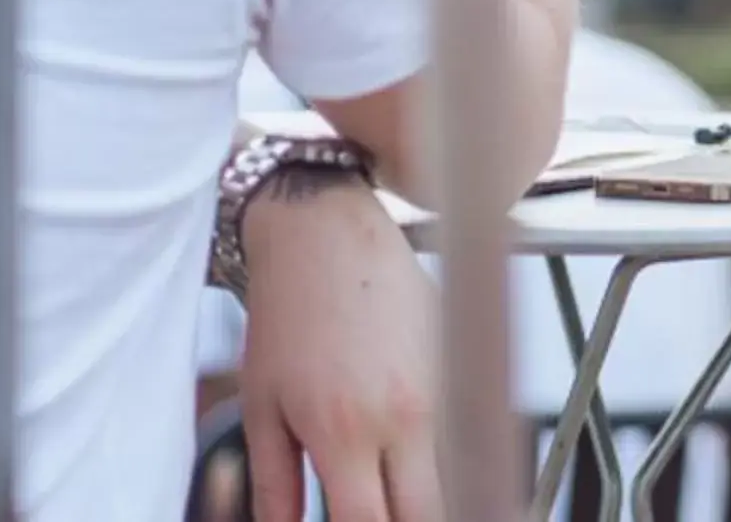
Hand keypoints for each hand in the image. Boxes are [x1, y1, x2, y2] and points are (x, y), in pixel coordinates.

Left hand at [237, 176, 440, 521]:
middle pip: (430, 514)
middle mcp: (404, 417)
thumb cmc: (288, 316)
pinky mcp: (461, 364)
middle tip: (388, 514)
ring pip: (458, 475)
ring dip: (434, 493)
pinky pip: (468, 431)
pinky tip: (428, 458)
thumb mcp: (262, 407)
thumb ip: (274, 484)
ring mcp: (442, 389)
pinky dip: (455, 455)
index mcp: (345, 433)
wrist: (327, 235)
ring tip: (404, 489)